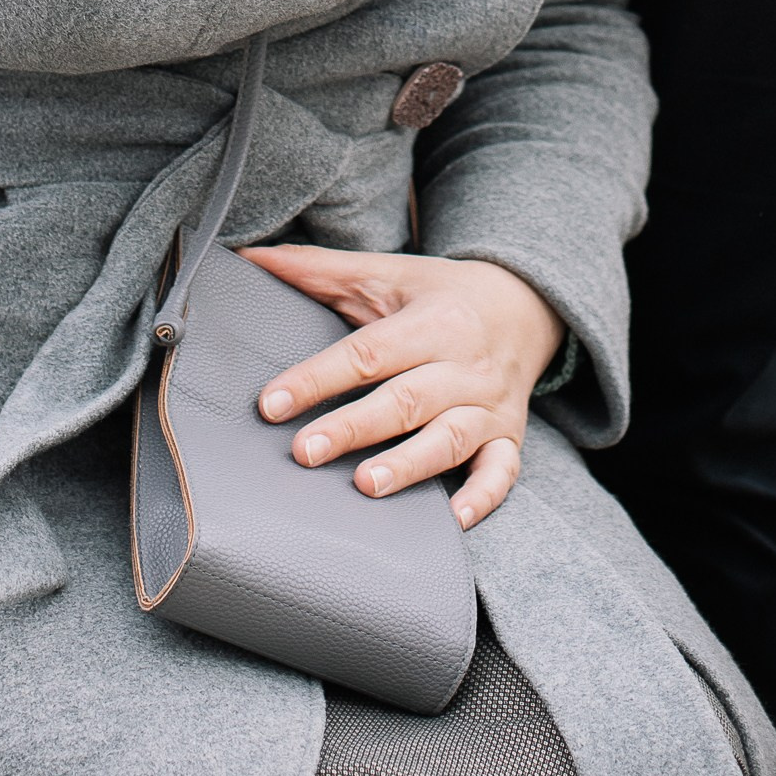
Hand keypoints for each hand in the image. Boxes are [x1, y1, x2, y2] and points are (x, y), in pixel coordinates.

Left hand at [242, 247, 565, 527]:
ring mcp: (489, 404)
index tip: (271, 403)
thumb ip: (317, 269)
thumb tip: (250, 256)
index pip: (368, 352)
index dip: (318, 377)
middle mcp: (464, 363)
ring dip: (410, 464)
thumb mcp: (385, 273)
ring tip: (367, 485)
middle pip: (406, 398)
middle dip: (354, 427)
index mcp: (432, 320)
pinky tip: (455, 520)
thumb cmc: (441, 295)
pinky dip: (483, 497)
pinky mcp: (508, 436)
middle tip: (305, 451)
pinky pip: (502, 472)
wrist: (525, 306)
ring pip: (451, 437)